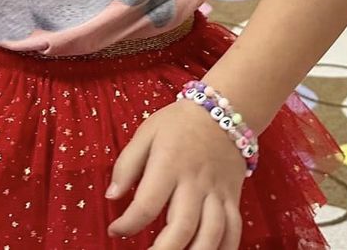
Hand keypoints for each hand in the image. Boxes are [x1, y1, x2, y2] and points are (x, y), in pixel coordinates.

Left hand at [108, 99, 245, 249]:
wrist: (225, 109)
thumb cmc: (179, 123)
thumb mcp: (146, 132)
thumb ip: (127, 165)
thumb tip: (112, 196)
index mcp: (170, 164)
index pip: (148, 203)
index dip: (128, 223)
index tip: (115, 230)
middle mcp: (196, 181)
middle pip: (182, 225)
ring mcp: (218, 192)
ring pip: (212, 232)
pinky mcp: (233, 198)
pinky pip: (234, 229)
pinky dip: (224, 249)